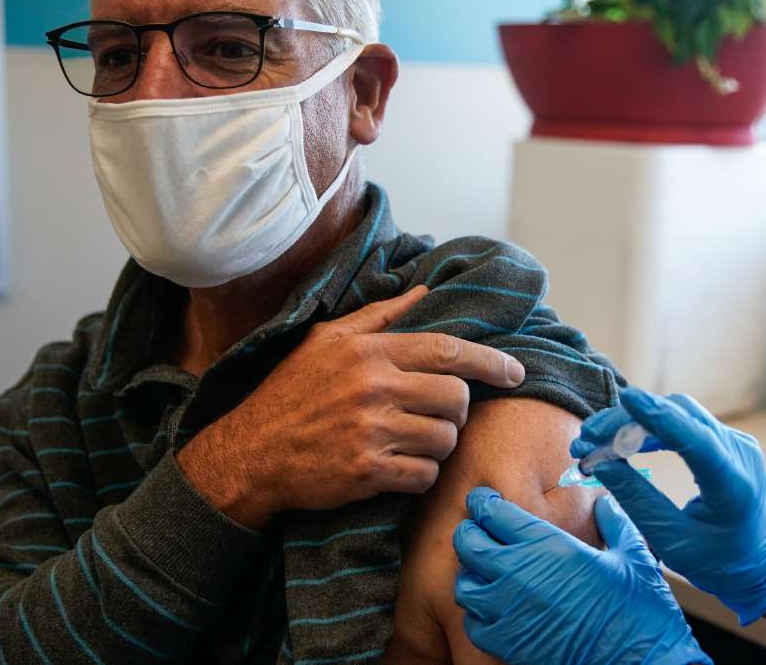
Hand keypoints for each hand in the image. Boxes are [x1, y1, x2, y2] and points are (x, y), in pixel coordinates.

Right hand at [177, 286, 525, 528]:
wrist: (250, 452)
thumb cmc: (291, 392)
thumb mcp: (326, 339)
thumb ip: (379, 315)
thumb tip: (425, 290)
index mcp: (369, 351)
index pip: (448, 350)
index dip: (490, 362)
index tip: (515, 371)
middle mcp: (373, 387)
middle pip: (456, 398)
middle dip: (455, 411)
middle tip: (433, 415)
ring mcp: (370, 431)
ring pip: (445, 439)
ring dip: (436, 445)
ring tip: (408, 441)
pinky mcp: (366, 472)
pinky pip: (425, 476)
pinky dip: (420, 475)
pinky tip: (397, 467)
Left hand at [453, 488, 711, 664]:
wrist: (637, 662)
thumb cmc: (638, 609)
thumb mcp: (633, 554)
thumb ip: (614, 522)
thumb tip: (605, 503)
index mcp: (546, 545)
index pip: (492, 512)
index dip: (484, 501)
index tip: (485, 500)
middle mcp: (518, 573)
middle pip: (467, 542)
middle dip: (470, 532)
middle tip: (480, 531)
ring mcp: (509, 611)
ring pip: (464, 583)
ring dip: (471, 574)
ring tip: (487, 572)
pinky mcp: (508, 643)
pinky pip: (473, 623)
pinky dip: (478, 613)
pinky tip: (496, 609)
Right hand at [573, 388, 765, 625]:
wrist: (758, 561)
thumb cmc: (719, 561)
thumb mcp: (673, 541)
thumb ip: (637, 500)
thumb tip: (600, 464)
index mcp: (732, 485)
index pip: (694, 439)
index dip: (659, 416)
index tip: (627, 398)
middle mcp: (739, 453)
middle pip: (679, 415)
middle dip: (628, 420)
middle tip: (587, 438)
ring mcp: (734, 443)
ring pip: (678, 413)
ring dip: (634, 421)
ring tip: (595, 439)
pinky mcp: (724, 442)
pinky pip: (682, 423)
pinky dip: (649, 428)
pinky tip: (621, 441)